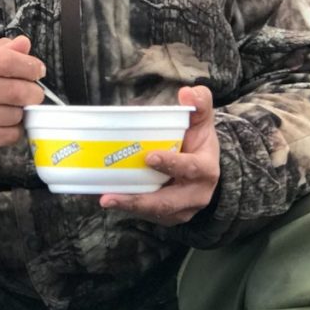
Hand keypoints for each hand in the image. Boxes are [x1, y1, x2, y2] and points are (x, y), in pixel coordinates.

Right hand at [0, 35, 45, 150]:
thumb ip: (1, 47)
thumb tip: (25, 44)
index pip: (7, 62)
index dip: (30, 66)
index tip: (38, 70)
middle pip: (15, 91)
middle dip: (34, 91)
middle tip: (33, 91)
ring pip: (14, 115)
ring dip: (22, 110)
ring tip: (15, 104)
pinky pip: (8, 135)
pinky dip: (15, 128)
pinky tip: (7, 119)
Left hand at [100, 85, 219, 225]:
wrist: (206, 172)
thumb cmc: (198, 143)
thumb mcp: (202, 122)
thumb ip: (199, 105)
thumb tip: (188, 92)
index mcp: (206, 170)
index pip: (190, 168)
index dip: (171, 164)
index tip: (149, 157)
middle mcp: (196, 195)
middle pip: (167, 202)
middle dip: (139, 200)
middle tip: (110, 196)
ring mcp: (181, 210)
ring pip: (154, 212)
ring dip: (128, 207)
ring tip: (104, 199)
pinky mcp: (168, 217)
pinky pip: (146, 215)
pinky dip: (126, 208)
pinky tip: (106, 198)